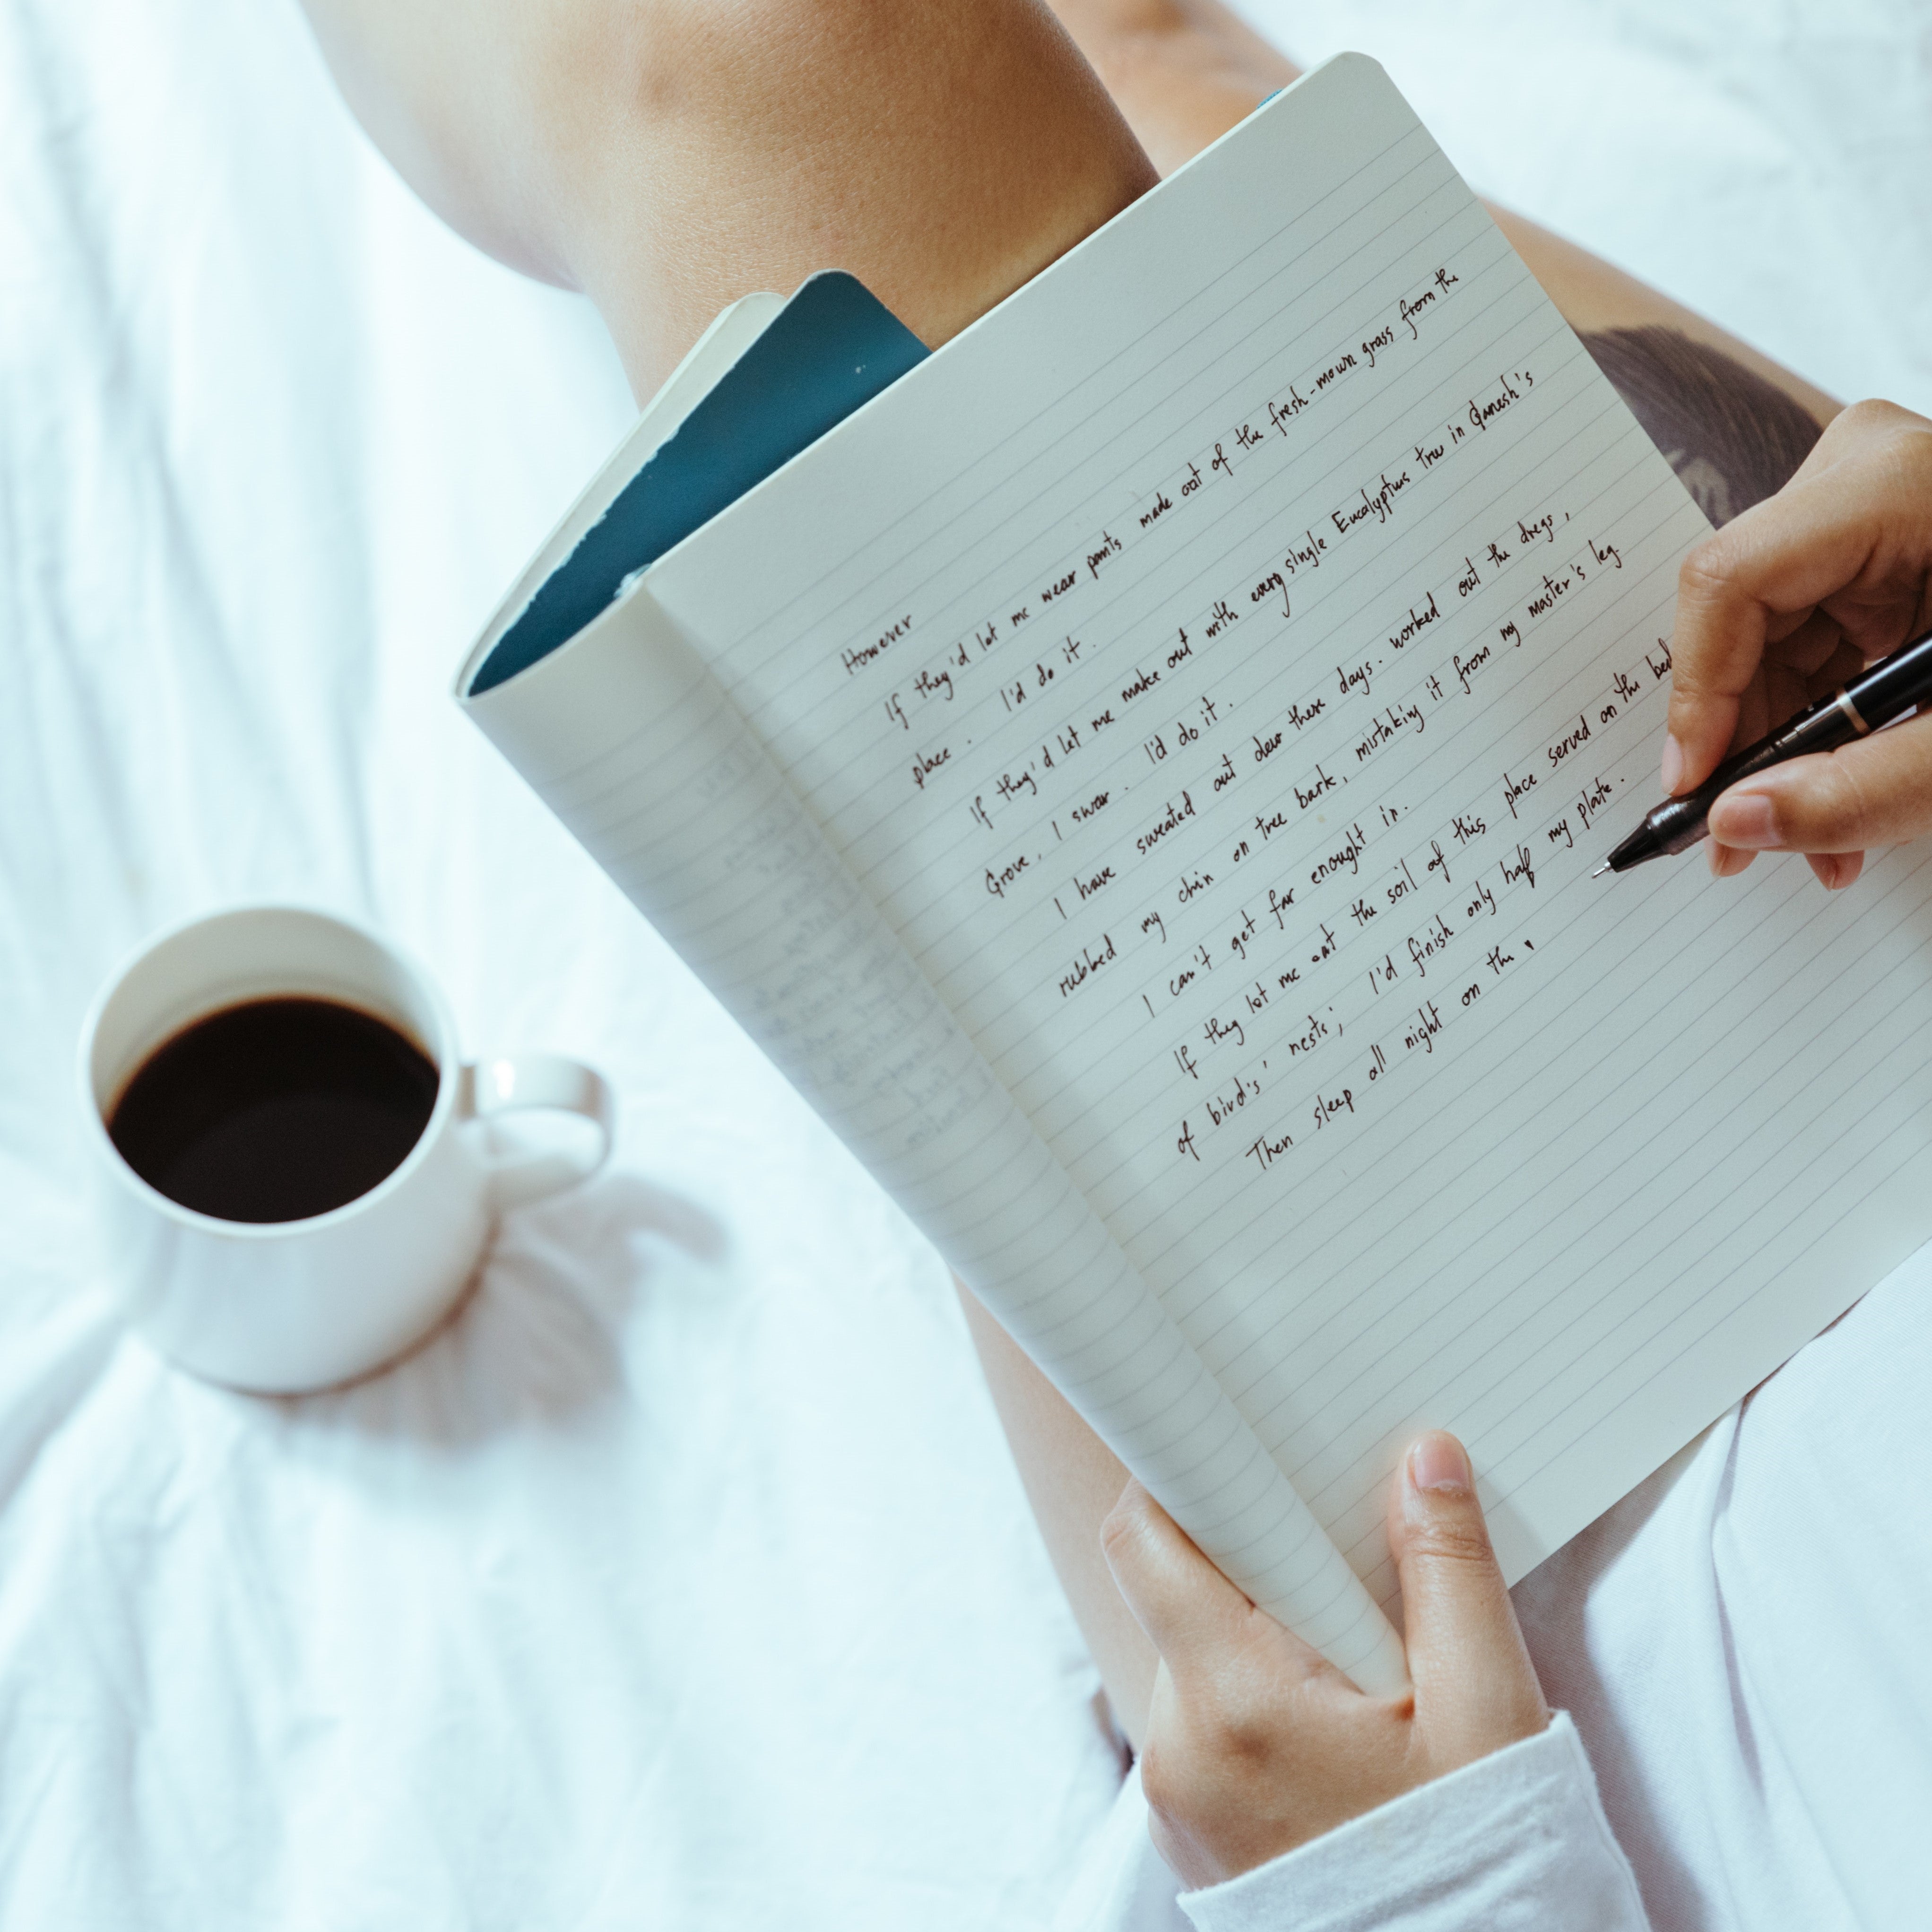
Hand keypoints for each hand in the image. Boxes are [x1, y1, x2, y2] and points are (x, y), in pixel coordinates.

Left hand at [1099, 1432, 1547, 1888]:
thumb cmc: (1481, 1869)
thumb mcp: (1487, 1713)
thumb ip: (1449, 1571)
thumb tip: (1424, 1457)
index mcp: (1234, 1704)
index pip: (1146, 1542)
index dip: (1181, 1477)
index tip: (1234, 1444)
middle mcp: (1177, 1751)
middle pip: (1176, 1593)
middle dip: (1251, 1559)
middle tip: (1342, 1565)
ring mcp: (1174, 1799)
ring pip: (1192, 1656)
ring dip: (1259, 1634)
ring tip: (1358, 1664)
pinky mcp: (1188, 1830)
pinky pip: (1201, 1722)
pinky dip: (1254, 1696)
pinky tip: (1336, 1720)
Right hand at [1665, 399, 1931, 887]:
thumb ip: (1869, 786)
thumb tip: (1741, 824)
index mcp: (1893, 486)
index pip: (1732, 582)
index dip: (1699, 693)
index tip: (1699, 787)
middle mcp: (1859, 479)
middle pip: (1742, 622)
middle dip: (1746, 742)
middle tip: (1745, 838)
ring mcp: (1860, 513)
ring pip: (1765, 646)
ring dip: (1781, 749)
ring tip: (1814, 836)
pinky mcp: (1871, 553)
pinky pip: (1806, 644)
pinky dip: (1818, 724)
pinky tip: (1838, 783)